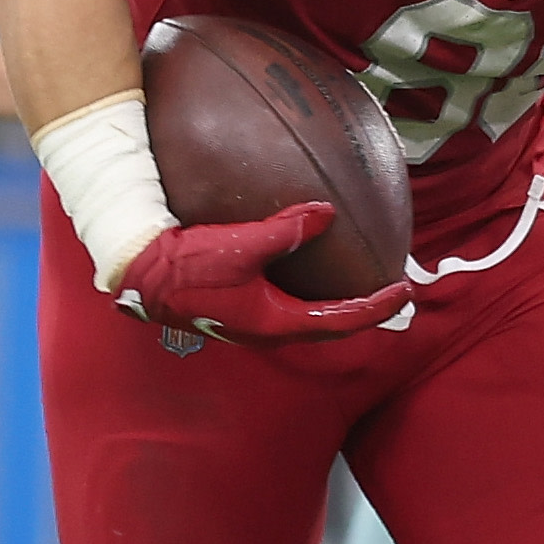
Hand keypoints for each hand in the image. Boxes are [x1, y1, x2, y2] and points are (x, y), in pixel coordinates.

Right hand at [117, 202, 411, 344]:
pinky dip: (308, 291)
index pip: (340, 321)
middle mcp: (267, 329)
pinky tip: (308, 268)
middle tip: (391, 294)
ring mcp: (251, 321)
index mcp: (274, 322)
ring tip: (359, 285)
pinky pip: (285, 303)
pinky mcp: (238, 307)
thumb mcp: (240, 246)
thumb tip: (326, 214)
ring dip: (336, 305)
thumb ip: (285, 231)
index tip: (404, 293)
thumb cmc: (187, 264)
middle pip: (328, 326)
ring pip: (306, 318)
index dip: (376, 308)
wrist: (139, 270)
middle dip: (362, 312)